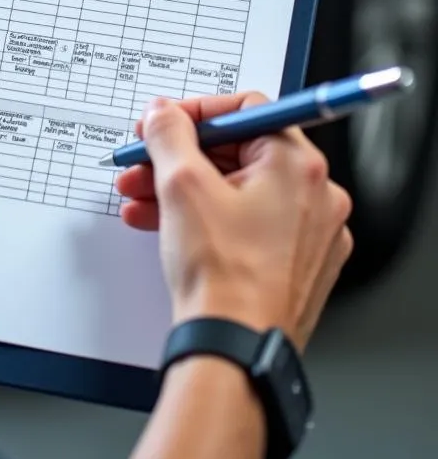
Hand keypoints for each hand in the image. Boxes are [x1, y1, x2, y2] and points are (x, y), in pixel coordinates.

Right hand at [117, 94, 353, 351]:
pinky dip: (206, 217)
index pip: (246, 110)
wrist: (234, 348)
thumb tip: (164, 113)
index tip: (165, 123)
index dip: (196, 112)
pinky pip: (246, 222)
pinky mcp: (295, 263)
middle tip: (144, 161)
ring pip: (237, 189)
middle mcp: (316, 195)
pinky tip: (164, 224)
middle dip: (180, 156)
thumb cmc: (224, 276)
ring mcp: (309, 233)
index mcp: (299, 166)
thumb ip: (169, 134)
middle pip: (238, 152)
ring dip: (183, 188)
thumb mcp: (181, 184)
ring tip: (141, 198)